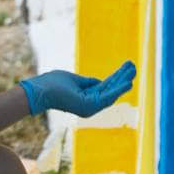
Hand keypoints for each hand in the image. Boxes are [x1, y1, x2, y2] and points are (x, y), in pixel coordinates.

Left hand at [19, 60, 135, 116]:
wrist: (40, 89)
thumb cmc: (53, 84)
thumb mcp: (74, 80)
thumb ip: (88, 82)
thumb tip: (101, 82)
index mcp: (87, 98)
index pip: (105, 87)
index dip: (117, 78)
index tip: (126, 68)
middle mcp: (91, 105)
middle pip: (111, 89)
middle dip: (123, 78)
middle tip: (133, 66)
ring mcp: (90, 107)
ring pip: (112, 93)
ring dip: (123, 81)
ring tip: (133, 70)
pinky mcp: (89, 106)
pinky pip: (108, 97)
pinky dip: (118, 89)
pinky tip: (127, 82)